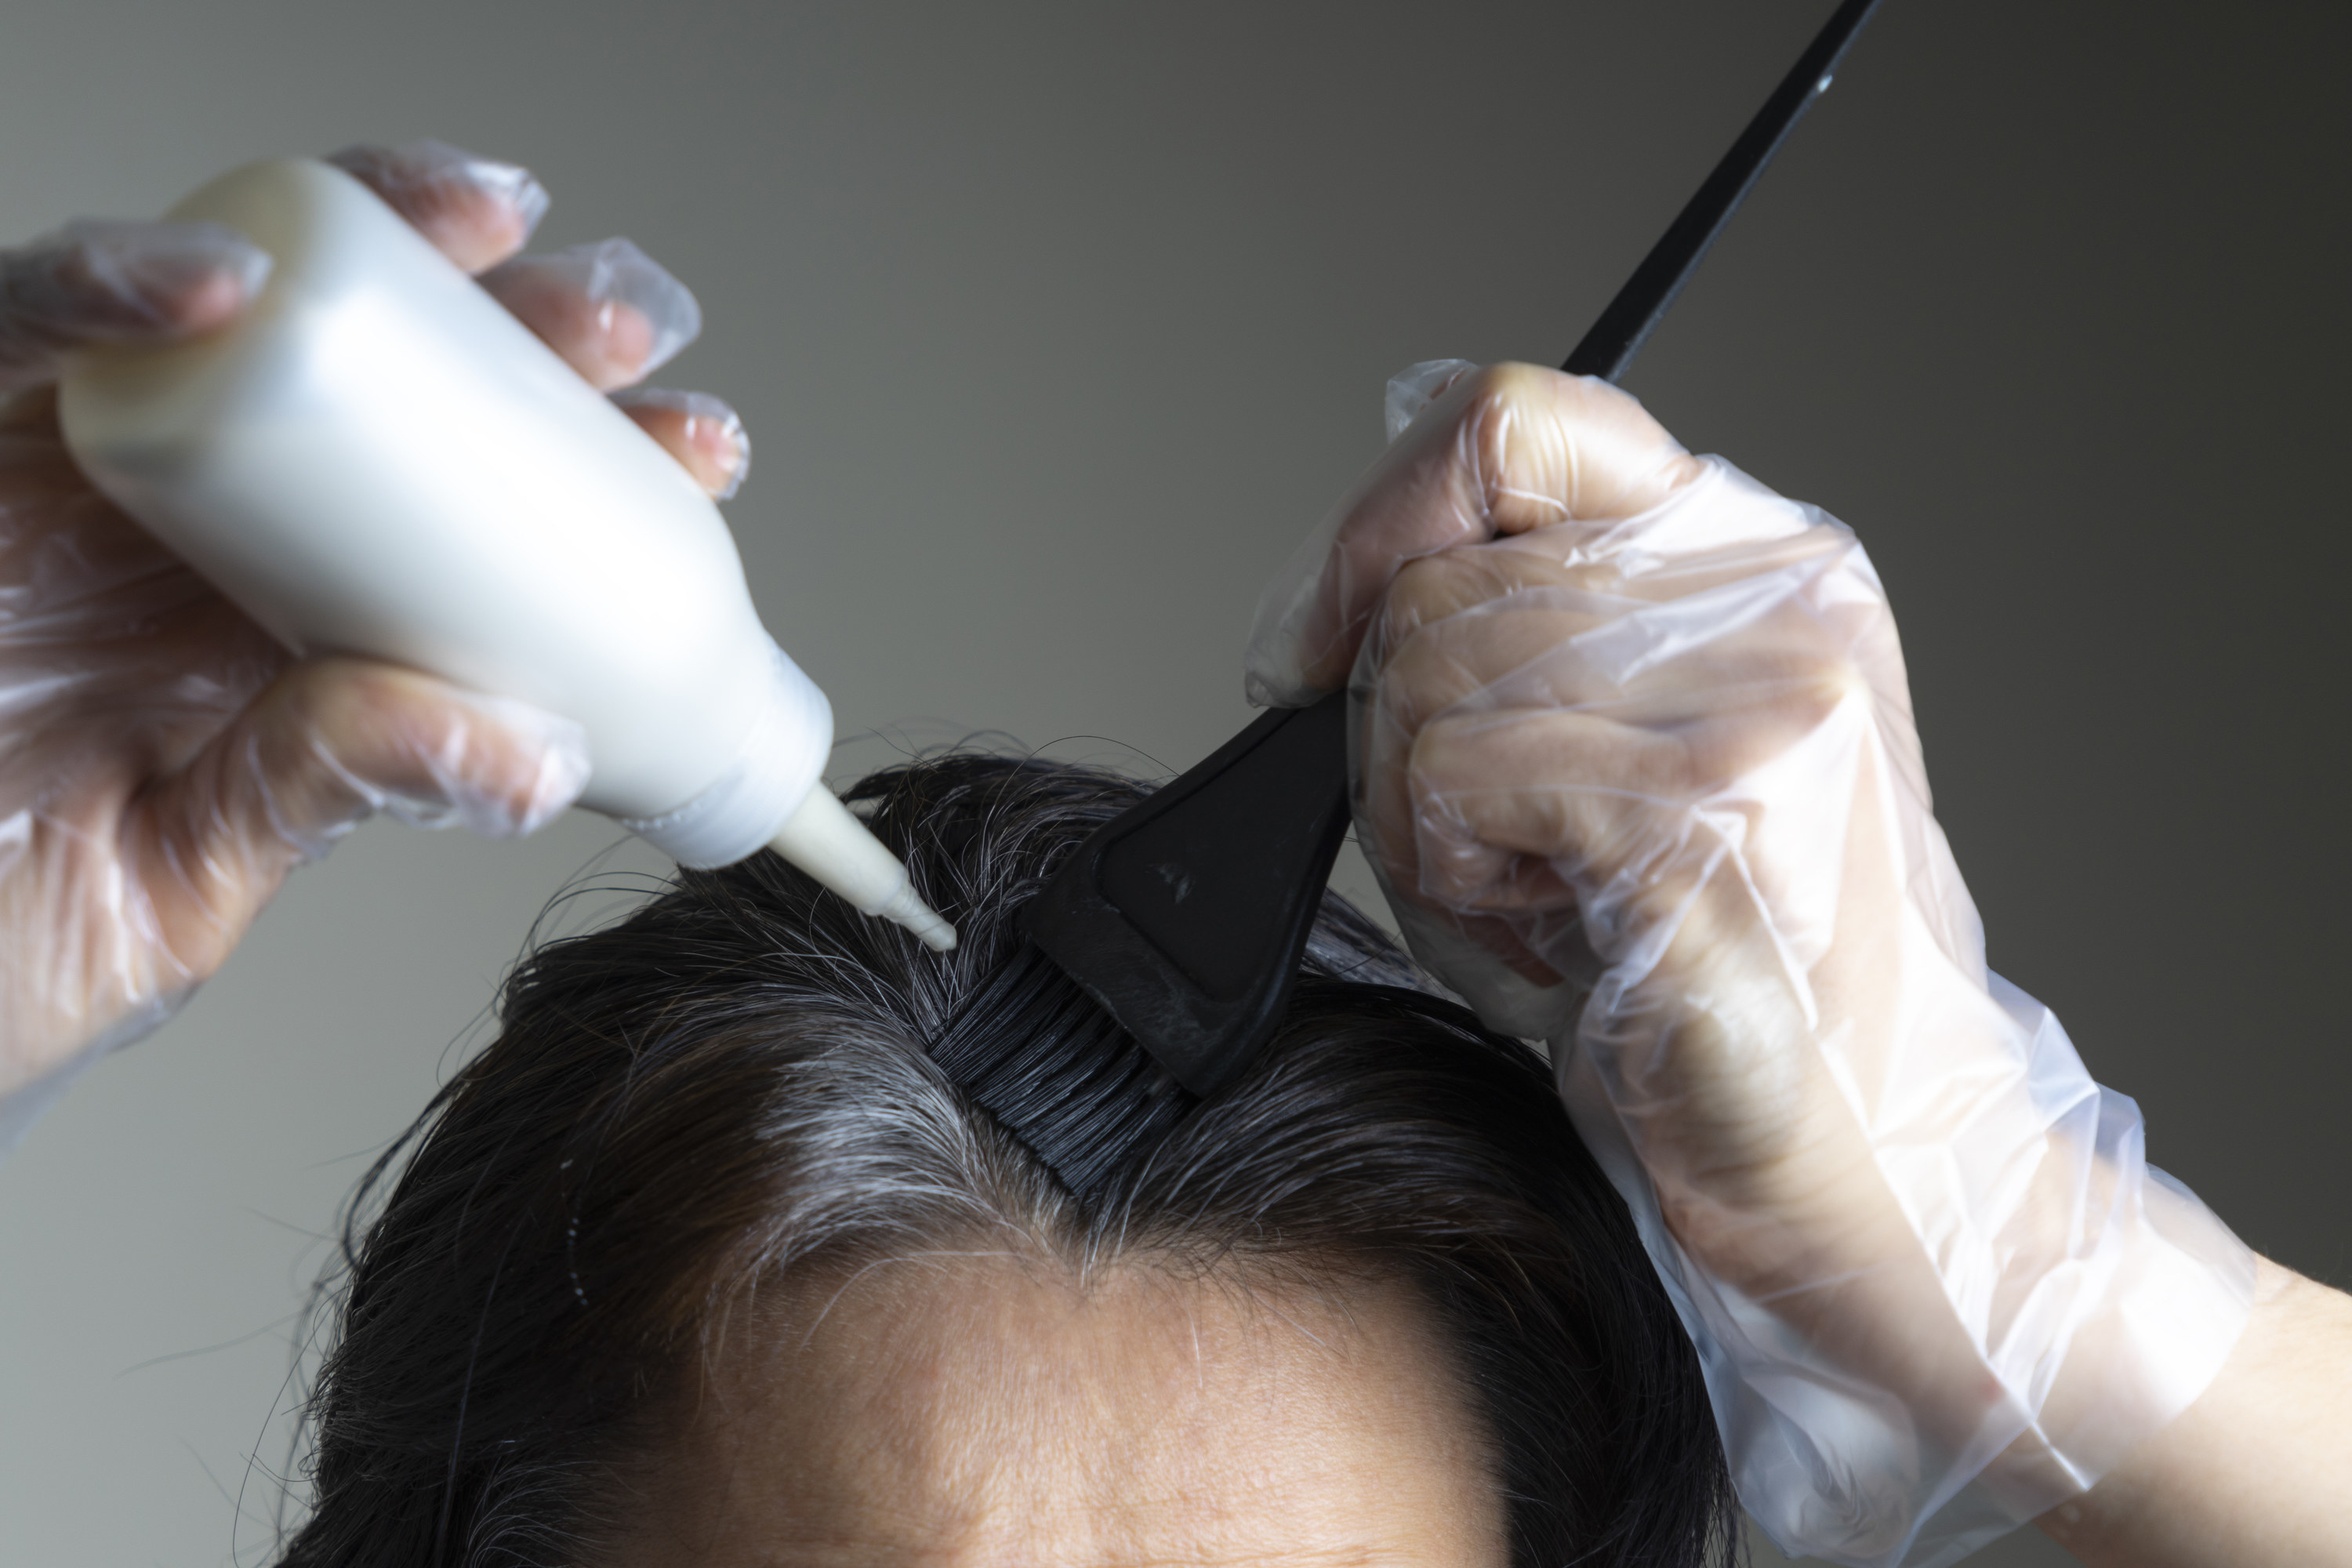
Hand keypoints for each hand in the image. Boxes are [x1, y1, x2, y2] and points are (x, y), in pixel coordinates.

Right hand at [0, 140, 752, 1116]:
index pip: (452, 505)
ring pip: (226, 308)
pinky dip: (102, 284)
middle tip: (633, 322)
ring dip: (367, 252)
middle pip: (373, 381)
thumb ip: (335, 790)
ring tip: (494, 236)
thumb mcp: (193, 872)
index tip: (705, 450)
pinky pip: (8, 336)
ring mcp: (69, 483)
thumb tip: (539, 753)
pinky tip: (217, 279)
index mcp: (277, 622)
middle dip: (516, 330)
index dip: (582, 460)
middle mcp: (190, 528)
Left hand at [1248, 361, 2255, 1562]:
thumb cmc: (1706, 977)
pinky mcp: (1719, 801)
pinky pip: (1459, 774)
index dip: (1383, 517)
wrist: (1865, 1161)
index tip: (1322, 637)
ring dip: (1424, 817)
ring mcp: (1759, 688)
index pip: (1517, 417)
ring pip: (1428, 672)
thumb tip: (1335, 595)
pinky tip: (1554, 929)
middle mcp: (1774, 590)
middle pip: (1440, 575)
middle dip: (1395, 733)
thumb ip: (1498, 639)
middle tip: (1490, 850)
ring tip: (1543, 896)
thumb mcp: (1592, 764)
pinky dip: (1453, 872)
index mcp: (1752, 555)